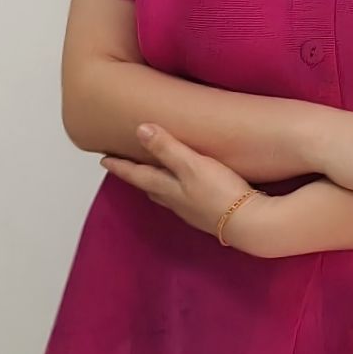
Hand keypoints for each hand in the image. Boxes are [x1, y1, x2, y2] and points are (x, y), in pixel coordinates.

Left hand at [104, 124, 274, 250]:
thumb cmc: (220, 192)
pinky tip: (186, 190)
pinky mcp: (208, 214)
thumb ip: (167, 148)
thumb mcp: (192, 165)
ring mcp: (192, 211)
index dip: (121, 166)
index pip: (137, 175)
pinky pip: (184, 201)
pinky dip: (176, 192)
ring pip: (166, 196)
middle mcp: (175, 202)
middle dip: (136, 176)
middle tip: (125, 167)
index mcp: (167, 188)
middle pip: (149, 187)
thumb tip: (139, 129)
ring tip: (152, 177)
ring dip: (156, 185)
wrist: (249, 223)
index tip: (103, 160)